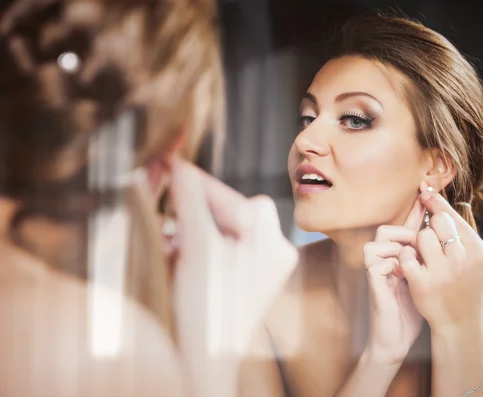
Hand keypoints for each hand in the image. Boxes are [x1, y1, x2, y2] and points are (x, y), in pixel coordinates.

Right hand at [169, 159, 297, 358]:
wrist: (202, 363)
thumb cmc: (206, 309)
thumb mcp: (197, 247)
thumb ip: (190, 200)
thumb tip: (178, 164)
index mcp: (273, 243)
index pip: (231, 198)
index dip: (196, 184)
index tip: (169, 166)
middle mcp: (273, 254)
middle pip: (227, 213)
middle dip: (192, 208)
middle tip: (164, 198)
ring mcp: (259, 269)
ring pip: (219, 230)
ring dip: (189, 227)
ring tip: (167, 235)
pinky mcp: (242, 282)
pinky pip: (218, 250)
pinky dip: (194, 246)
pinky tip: (174, 251)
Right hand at [362, 198, 425, 364]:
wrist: (396, 337)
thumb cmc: (412, 310)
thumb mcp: (425, 279)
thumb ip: (429, 258)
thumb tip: (447, 235)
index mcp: (397, 256)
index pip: (405, 227)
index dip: (416, 211)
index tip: (427, 194)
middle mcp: (383, 258)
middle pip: (389, 227)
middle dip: (409, 230)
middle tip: (425, 238)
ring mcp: (375, 268)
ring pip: (382, 237)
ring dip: (402, 245)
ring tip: (417, 258)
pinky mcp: (372, 279)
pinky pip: (377, 258)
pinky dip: (394, 262)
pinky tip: (406, 272)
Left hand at [398, 184, 482, 332]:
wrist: (460, 322)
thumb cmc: (464, 284)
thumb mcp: (472, 258)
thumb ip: (459, 231)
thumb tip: (436, 199)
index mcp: (477, 250)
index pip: (452, 216)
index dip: (435, 201)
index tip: (423, 190)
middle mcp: (462, 259)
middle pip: (437, 222)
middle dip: (429, 228)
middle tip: (432, 242)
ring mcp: (442, 272)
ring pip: (421, 236)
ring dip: (417, 243)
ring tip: (424, 257)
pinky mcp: (423, 284)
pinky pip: (407, 256)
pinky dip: (406, 258)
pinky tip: (410, 265)